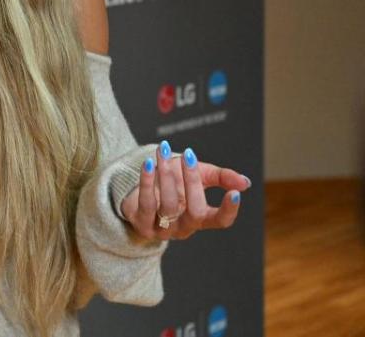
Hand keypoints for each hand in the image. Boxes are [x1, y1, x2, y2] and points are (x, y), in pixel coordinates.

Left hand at [119, 141, 250, 240]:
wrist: (138, 195)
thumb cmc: (174, 185)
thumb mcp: (200, 177)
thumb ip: (222, 178)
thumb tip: (245, 182)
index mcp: (201, 218)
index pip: (220, 221)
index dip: (229, 210)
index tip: (236, 193)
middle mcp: (184, 227)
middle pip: (195, 211)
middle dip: (193, 182)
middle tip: (189, 156)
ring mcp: (163, 229)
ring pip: (168, 206)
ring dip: (166, 175)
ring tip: (164, 152)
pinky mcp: (143, 224)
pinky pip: (146, 204)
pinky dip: (147, 182)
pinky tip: (148, 164)